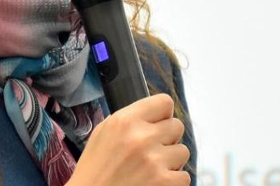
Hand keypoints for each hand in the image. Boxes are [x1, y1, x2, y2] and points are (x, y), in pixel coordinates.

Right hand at [68, 93, 190, 185]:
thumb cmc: (94, 168)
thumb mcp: (103, 133)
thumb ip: (129, 119)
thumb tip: (155, 115)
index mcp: (125, 121)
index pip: (164, 102)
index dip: (163, 115)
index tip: (157, 125)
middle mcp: (142, 137)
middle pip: (177, 126)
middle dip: (168, 138)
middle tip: (153, 150)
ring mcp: (154, 161)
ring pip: (183, 151)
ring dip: (171, 161)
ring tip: (153, 168)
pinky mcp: (164, 183)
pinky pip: (185, 176)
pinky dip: (173, 181)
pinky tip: (156, 182)